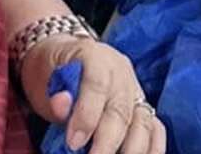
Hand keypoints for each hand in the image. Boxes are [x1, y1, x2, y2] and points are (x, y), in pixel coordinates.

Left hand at [22, 36, 165, 153]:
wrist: (63, 60)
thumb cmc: (51, 70)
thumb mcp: (45, 77)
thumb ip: (55, 94)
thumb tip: (61, 105)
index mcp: (96, 56)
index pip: (98, 84)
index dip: (87, 116)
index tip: (73, 143)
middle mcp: (121, 72)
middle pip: (121, 110)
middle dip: (107, 143)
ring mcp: (135, 89)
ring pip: (143, 122)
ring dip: (131, 150)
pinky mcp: (142, 106)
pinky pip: (155, 128)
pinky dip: (151, 148)